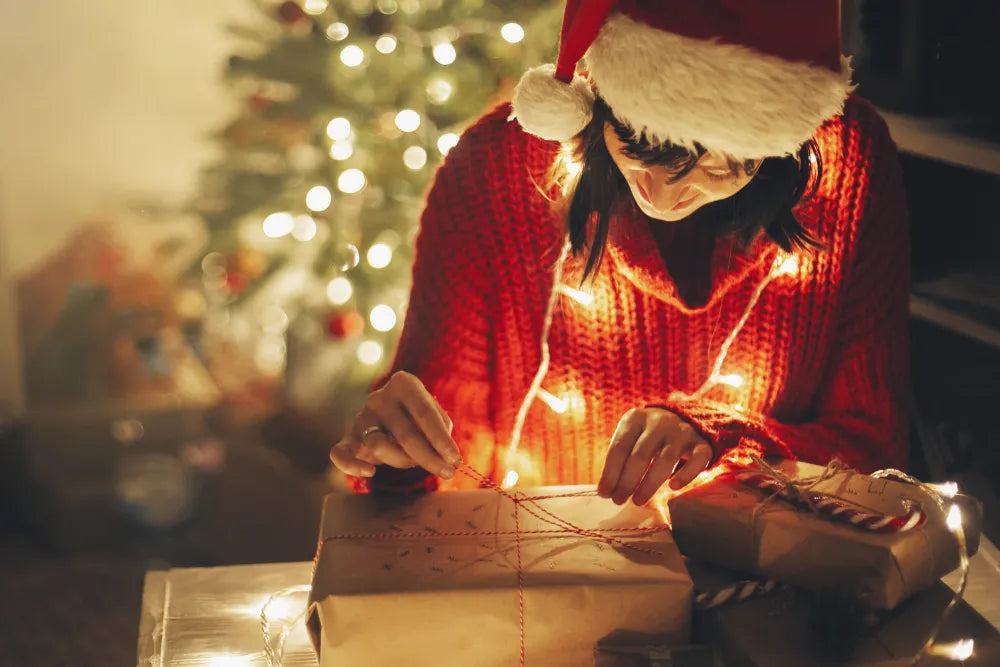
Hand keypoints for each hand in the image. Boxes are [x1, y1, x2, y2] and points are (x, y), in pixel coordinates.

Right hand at [329, 371, 461, 479]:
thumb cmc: (418, 413)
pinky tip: (370, 472)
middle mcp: (379, 397)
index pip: (424, 414)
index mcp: (404, 384)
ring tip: (415, 462)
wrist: (391, 412)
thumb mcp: (434, 413)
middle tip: (447, 472)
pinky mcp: (348, 437)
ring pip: (379, 446)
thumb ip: (441, 428)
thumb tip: (447, 455)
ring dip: (403, 461)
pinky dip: (351, 466)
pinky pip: (340, 453)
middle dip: (429, 458)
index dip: (441, 440)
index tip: (455, 459)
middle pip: (405, 434)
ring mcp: (361, 417)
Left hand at [597, 407, 712, 504]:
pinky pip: (697, 461)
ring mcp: (682, 432)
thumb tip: (605, 489)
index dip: (610, 473)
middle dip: (627, 482)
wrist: (686, 418)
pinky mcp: (702, 444)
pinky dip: (686, 475)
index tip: (604, 493)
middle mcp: (659, 422)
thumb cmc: (648, 435)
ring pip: (666, 460)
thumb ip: (620, 458)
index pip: (619, 447)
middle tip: (618, 500)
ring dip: (649, 484)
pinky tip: (673, 488)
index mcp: (636, 418)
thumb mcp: (631, 437)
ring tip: (637, 501)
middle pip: (640, 456)